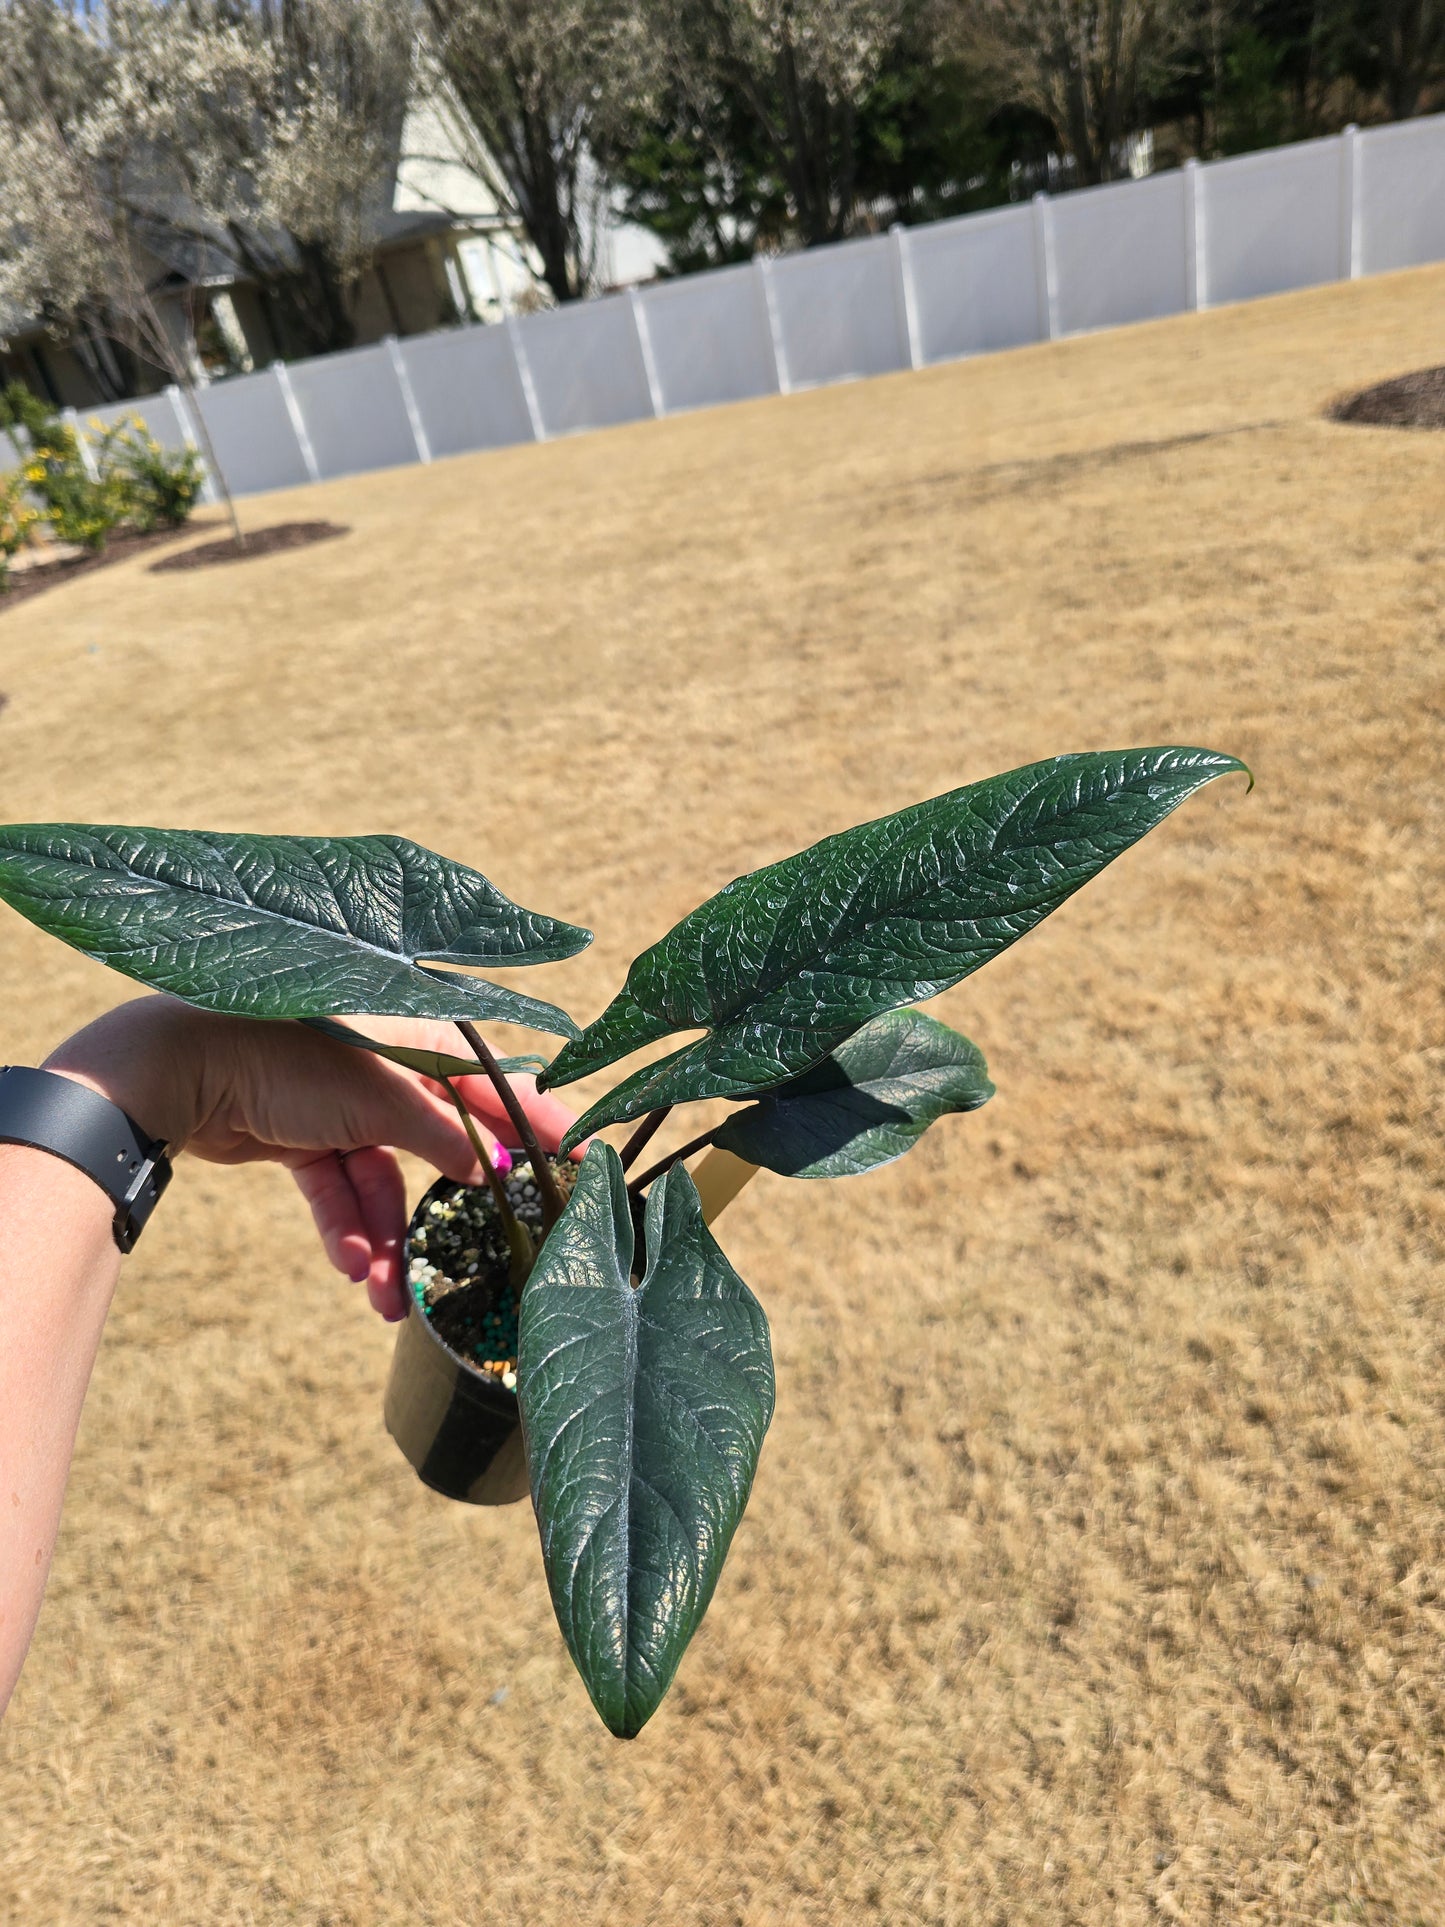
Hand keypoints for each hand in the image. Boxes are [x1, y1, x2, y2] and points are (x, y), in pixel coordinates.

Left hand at [43, 998, 578, 1320]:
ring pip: (384, 1187)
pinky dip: (347, 1231)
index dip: (538, 1126)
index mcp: (418, 1042)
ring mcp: (343, 1108)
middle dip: (453, 1210)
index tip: (582, 1163)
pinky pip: (339, 1195)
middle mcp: (387, 1072)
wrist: (187, 1070)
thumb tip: (493, 1169)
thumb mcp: (383, 1098)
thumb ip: (443, 1134)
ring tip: (390, 1300)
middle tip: (491, 1256)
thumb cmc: (292, 1060)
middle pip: (441, 1148)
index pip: (494, 1089)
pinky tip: (354, 1268)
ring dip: (389, 1242)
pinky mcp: (302, 1140)